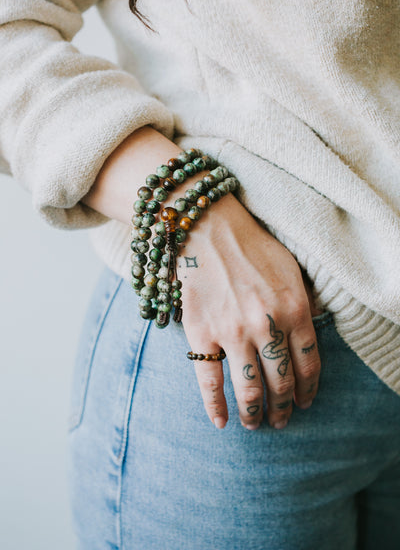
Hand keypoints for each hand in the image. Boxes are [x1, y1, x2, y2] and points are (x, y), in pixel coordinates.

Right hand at [178, 192, 320, 430]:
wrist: (208, 229)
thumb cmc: (252, 246)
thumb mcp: (292, 270)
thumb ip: (304, 304)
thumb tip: (309, 334)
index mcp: (295, 309)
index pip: (309, 364)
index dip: (308, 389)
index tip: (305, 402)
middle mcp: (267, 326)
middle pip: (282, 382)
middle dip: (284, 408)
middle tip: (282, 420)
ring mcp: (233, 332)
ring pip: (249, 388)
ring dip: (255, 413)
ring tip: (256, 424)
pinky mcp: (202, 333)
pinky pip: (209, 380)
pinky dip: (215, 406)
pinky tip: (221, 422)